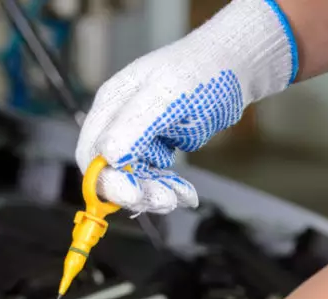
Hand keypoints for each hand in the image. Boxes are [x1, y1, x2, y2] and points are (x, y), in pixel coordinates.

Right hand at [76, 0, 296, 214]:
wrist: (236, 69)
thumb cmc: (203, 73)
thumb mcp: (168, 96)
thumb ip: (135, 125)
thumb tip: (107, 155)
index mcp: (111, 105)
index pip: (90, 154)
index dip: (106, 180)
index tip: (133, 194)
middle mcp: (119, 123)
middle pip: (110, 173)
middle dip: (135, 191)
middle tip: (165, 199)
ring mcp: (138, 137)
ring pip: (133, 180)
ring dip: (156, 193)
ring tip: (181, 195)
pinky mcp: (157, 147)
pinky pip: (154, 178)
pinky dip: (169, 189)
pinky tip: (187, 193)